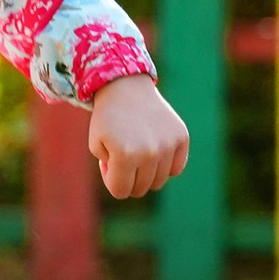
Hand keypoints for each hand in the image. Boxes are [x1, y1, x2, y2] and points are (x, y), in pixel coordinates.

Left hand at [89, 76, 189, 199]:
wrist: (127, 88)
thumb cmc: (108, 119)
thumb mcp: (97, 147)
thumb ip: (112, 172)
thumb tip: (135, 185)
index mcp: (125, 156)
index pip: (120, 191)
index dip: (111, 180)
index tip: (108, 163)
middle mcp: (150, 153)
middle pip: (141, 189)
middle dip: (128, 178)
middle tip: (123, 157)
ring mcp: (169, 145)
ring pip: (159, 181)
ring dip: (146, 173)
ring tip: (138, 152)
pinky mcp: (182, 138)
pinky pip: (176, 168)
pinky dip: (166, 165)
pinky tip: (155, 151)